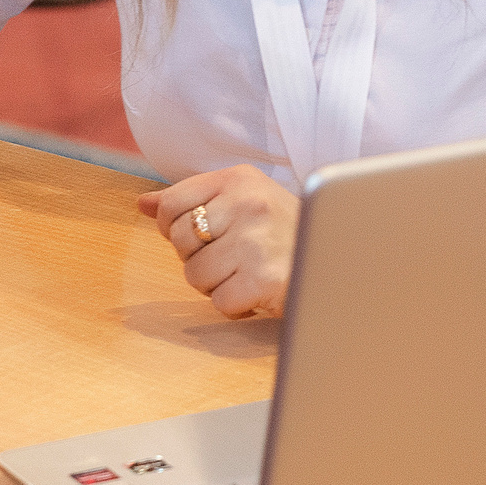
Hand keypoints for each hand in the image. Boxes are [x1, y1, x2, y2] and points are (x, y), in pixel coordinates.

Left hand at [136, 165, 296, 318]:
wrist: (342, 261)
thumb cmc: (285, 231)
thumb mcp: (243, 200)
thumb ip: (192, 199)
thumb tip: (143, 204)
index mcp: (239, 179)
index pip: (171, 203)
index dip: (173, 229)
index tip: (199, 238)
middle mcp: (247, 204)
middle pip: (179, 240)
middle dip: (198, 257)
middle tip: (232, 258)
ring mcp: (256, 241)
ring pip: (194, 274)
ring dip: (216, 284)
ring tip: (247, 273)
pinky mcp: (264, 278)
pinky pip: (219, 301)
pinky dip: (235, 305)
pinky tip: (257, 291)